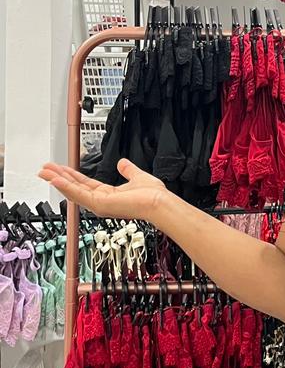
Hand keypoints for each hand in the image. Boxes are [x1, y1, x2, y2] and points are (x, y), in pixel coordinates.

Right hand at [38, 158, 167, 222]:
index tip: (59, 168)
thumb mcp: (136, 177)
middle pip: (74, 187)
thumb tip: (122, 163)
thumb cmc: (152, 195)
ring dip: (58, 180)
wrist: (159, 202)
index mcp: (108, 194)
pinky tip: (56, 180)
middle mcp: (101, 201)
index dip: (71, 175)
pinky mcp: (99, 204)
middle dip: (58, 177)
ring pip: (73, 191)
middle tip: (44, 169)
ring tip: (44, 172)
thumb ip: (128, 170)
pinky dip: (66, 187)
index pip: (84, 184)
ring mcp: (99, 204)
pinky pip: (79, 194)